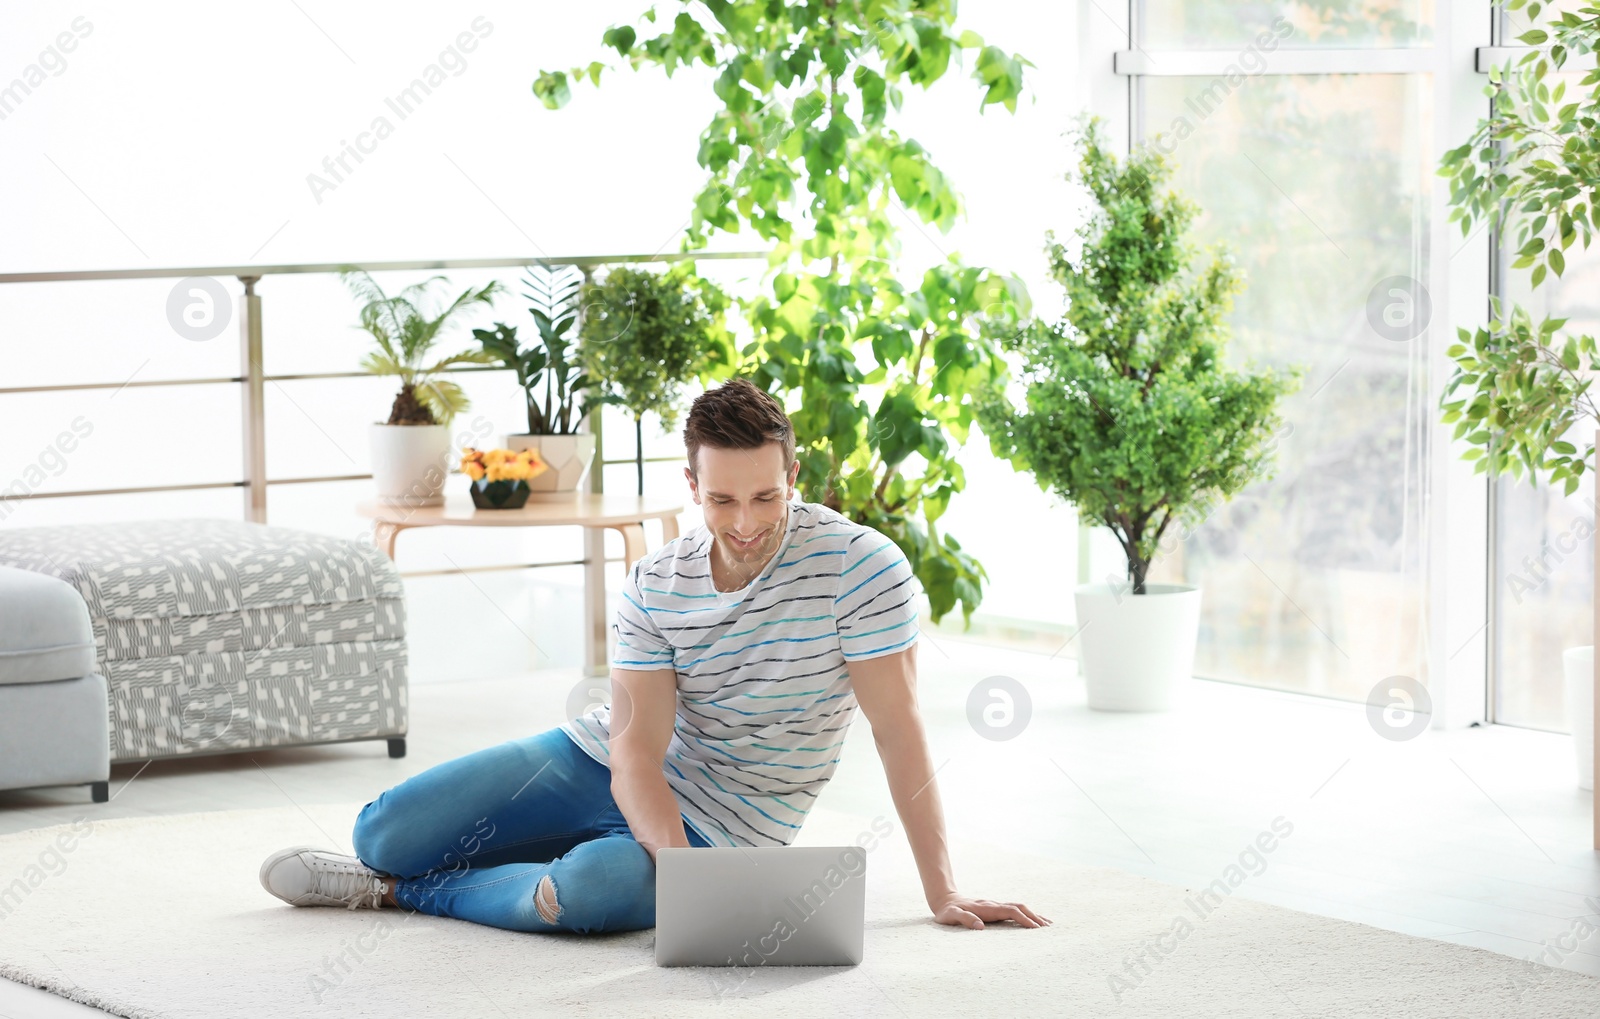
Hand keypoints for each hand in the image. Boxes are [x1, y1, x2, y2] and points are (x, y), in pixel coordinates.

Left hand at [931, 893, 1051, 929]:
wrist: (945, 899)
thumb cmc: (947, 911)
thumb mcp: (951, 915)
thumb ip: (964, 919)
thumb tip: (980, 926)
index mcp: (986, 908)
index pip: (1010, 911)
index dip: (1023, 919)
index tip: (1035, 928)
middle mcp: (994, 905)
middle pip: (1019, 907)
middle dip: (1034, 916)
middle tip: (1048, 928)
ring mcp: (995, 905)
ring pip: (1019, 907)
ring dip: (1033, 914)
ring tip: (1048, 924)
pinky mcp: (995, 909)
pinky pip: (1014, 910)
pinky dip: (1026, 914)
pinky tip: (1033, 920)